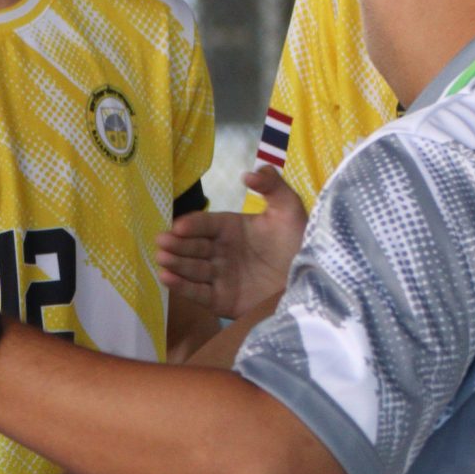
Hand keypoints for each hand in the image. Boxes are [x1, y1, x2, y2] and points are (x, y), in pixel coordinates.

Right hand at [154, 165, 306, 318]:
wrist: (312, 281)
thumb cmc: (300, 242)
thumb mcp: (289, 209)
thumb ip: (271, 185)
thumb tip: (248, 173)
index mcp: (232, 229)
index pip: (205, 224)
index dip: (192, 225)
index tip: (179, 226)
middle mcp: (221, 252)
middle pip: (194, 247)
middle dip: (177, 244)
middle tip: (162, 242)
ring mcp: (220, 277)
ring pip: (192, 269)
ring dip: (175, 263)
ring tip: (162, 258)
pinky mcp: (222, 300)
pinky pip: (199, 293)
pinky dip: (182, 287)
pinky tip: (167, 278)